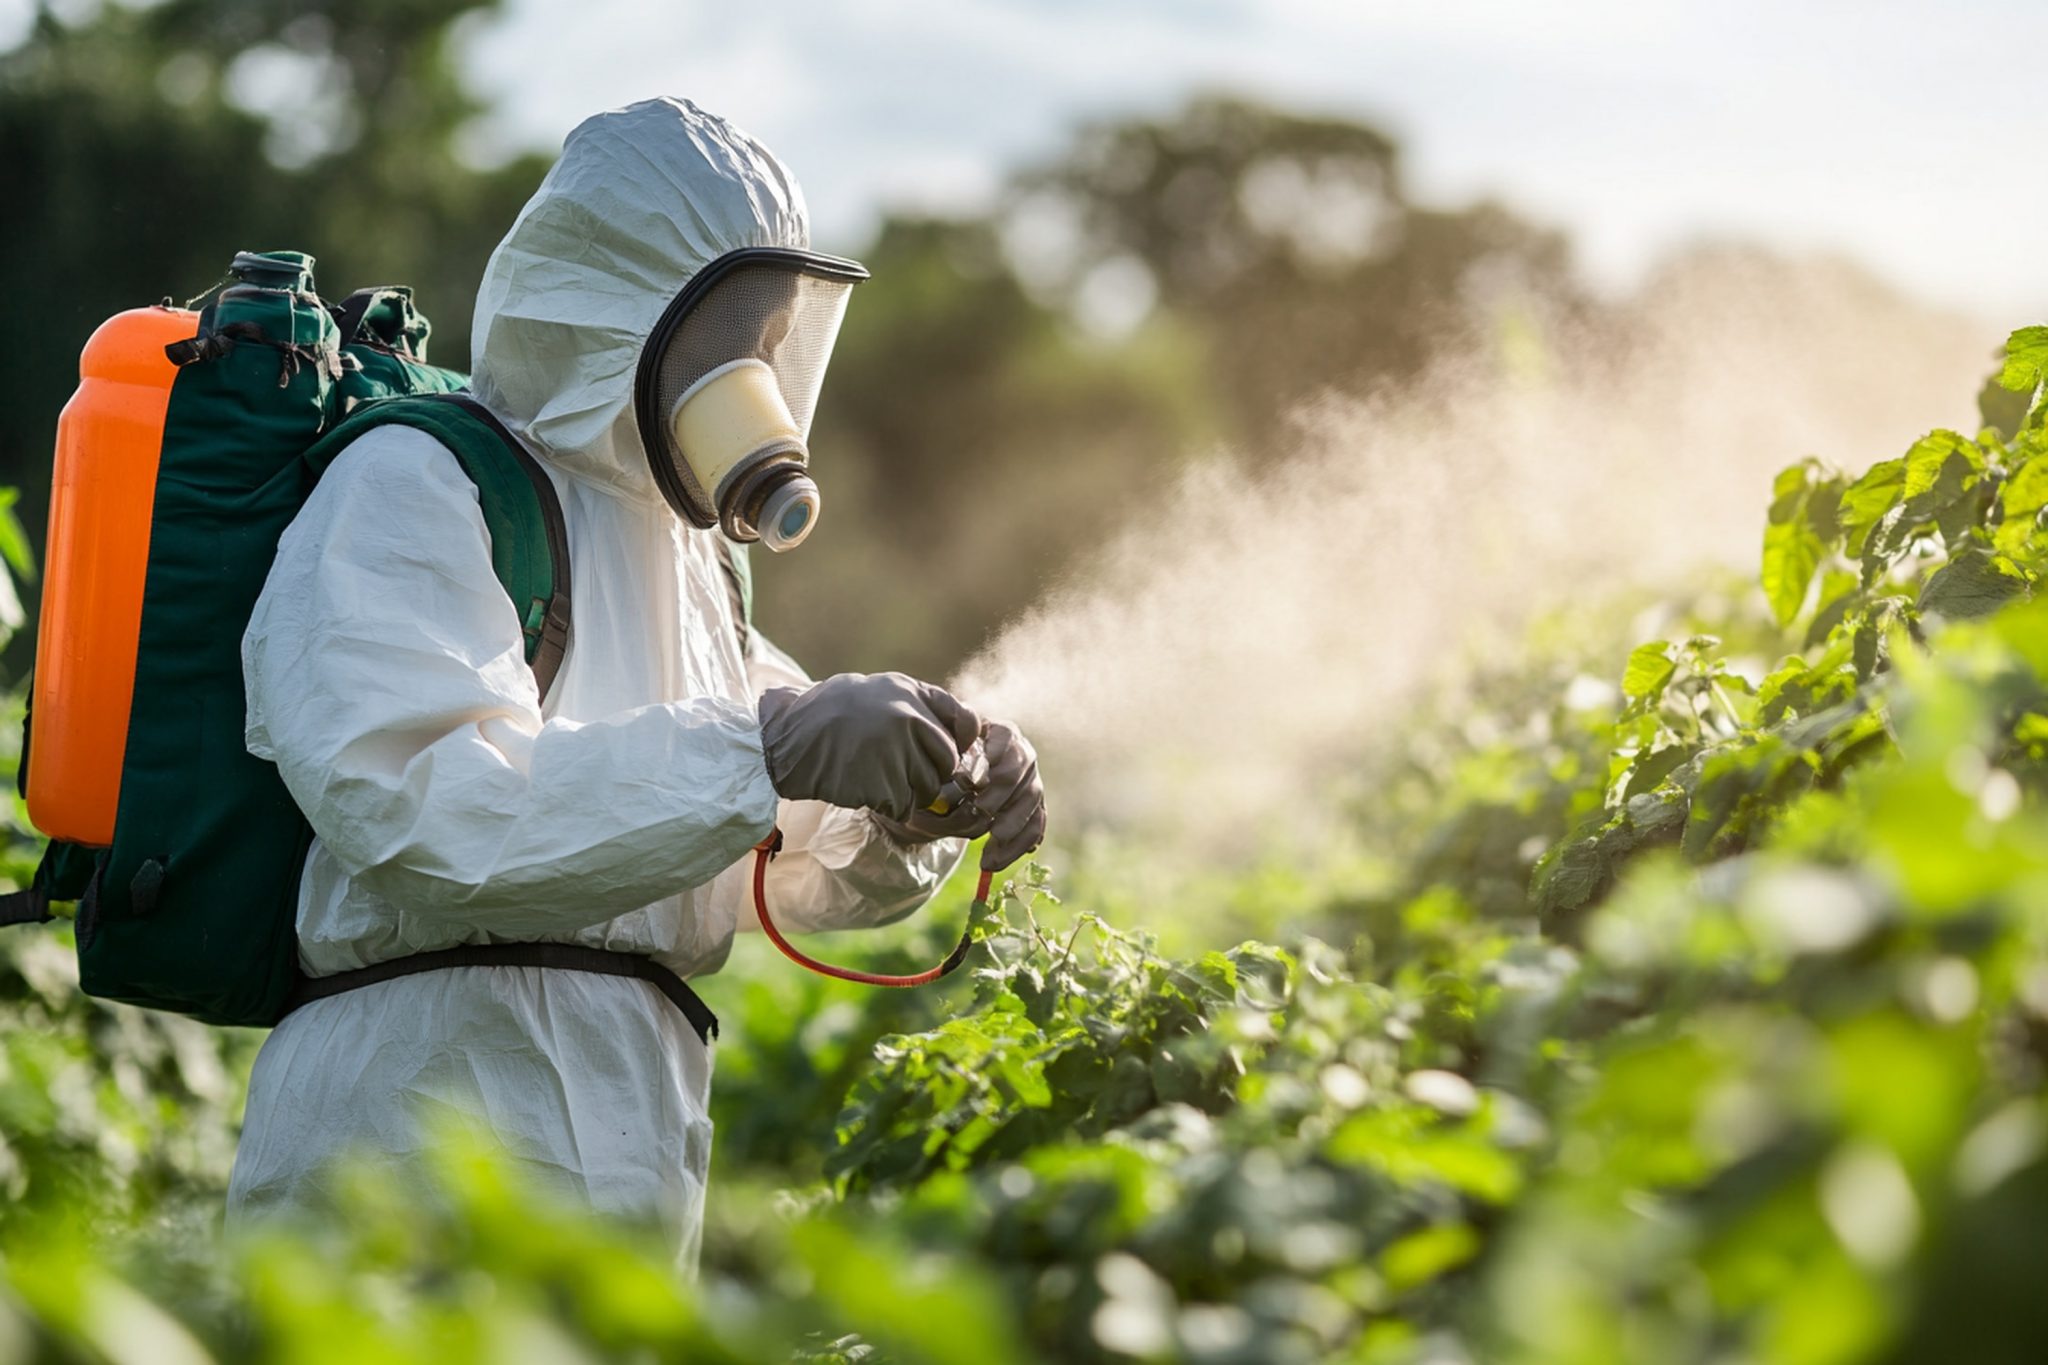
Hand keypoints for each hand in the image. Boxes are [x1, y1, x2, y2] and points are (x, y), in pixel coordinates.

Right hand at [758, 673, 979, 818]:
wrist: (786, 739)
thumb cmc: (829, 714)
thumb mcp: (875, 690)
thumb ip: (915, 705)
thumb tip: (961, 730)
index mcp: (910, 692)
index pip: (964, 721)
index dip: (962, 742)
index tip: (949, 753)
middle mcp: (910, 720)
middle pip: (947, 762)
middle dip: (931, 774)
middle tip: (903, 774)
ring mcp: (897, 753)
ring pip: (928, 789)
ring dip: (909, 793)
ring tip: (878, 779)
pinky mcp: (883, 785)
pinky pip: (903, 807)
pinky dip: (889, 807)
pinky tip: (865, 790)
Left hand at [871, 718, 1046, 871]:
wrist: (939, 785)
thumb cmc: (938, 759)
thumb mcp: (936, 746)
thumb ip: (948, 745)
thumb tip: (965, 762)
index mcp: (1000, 733)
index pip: (1008, 738)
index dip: (994, 757)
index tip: (971, 779)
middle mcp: (1021, 755)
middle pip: (1023, 772)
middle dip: (1001, 795)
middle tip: (979, 812)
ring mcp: (1029, 783)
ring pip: (1032, 802)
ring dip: (1011, 828)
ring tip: (987, 851)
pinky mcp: (1031, 809)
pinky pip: (1033, 828)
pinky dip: (1016, 847)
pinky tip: (995, 861)